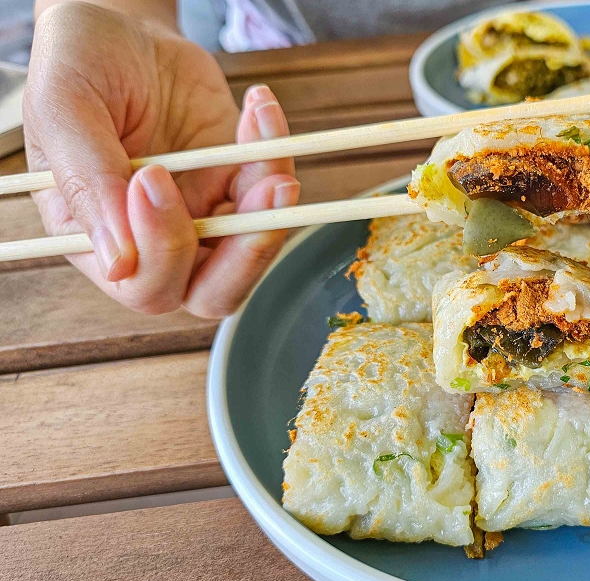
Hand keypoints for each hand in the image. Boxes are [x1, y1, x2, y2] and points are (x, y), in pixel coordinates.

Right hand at [23, 2, 298, 316]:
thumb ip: (85, 182)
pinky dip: (276, 155)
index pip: (144, 286)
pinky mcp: (237, 186)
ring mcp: (202, 218)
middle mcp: (153, 242)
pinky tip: (258, 108)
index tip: (153, 176)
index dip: (162, 249)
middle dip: (248, 252)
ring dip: (273, 206)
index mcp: (98, 239)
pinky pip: (271, 196)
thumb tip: (119, 263)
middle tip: (265, 190)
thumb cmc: (80, 64)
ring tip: (266, 143)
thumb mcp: (64, 107)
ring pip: (252, 252)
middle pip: (211, 293)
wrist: (124, 28)